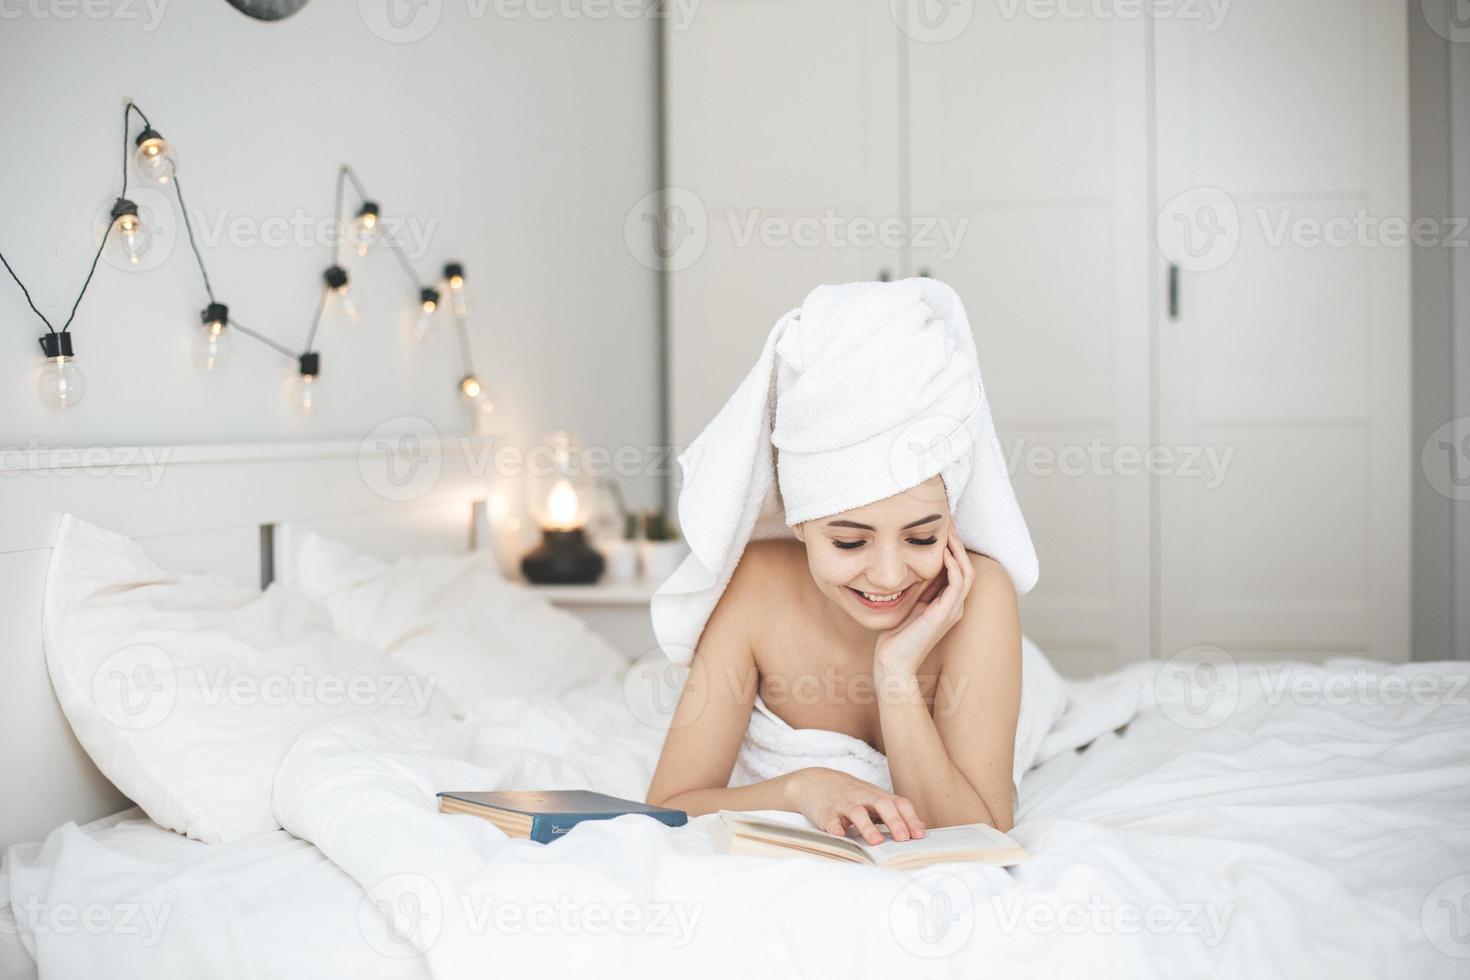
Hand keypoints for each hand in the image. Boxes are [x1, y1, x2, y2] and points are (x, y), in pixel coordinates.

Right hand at [785, 767, 925, 843]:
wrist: (814, 781)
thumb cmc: (850, 795)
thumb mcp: (873, 799)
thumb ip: (896, 812)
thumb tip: (922, 827)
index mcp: (876, 796)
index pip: (898, 803)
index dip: (910, 819)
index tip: (920, 836)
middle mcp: (862, 797)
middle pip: (881, 804)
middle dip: (894, 821)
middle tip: (903, 839)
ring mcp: (843, 803)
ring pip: (856, 812)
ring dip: (867, 827)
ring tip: (876, 842)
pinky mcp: (824, 812)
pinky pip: (830, 820)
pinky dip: (835, 829)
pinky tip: (840, 837)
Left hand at [872, 523, 974, 678]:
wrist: (892, 663)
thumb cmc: (895, 636)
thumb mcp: (907, 603)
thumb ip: (916, 586)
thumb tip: (911, 562)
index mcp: (947, 604)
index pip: (957, 570)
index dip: (952, 549)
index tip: (941, 529)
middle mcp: (954, 607)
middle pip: (966, 567)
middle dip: (958, 544)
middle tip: (948, 522)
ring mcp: (952, 611)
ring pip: (966, 573)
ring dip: (958, 550)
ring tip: (948, 532)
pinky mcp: (945, 614)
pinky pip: (957, 584)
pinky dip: (953, 565)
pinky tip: (943, 552)